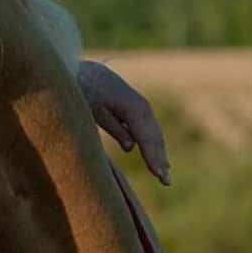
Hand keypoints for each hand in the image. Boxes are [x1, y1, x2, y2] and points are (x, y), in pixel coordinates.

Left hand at [77, 60, 170, 184]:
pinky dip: (154, 145)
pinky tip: (157, 159)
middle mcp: (142, 107)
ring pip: (154, 134)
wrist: (86, 70)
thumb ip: (114, 127)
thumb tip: (131, 147)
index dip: (153, 157)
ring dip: (160, 154)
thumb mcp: (95, 110)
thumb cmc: (86, 90)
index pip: (146, 138)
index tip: (159, 175)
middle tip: (165, 181)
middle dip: (160, 160)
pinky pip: (149, 130)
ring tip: (163, 175)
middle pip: (154, 138)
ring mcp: (142, 107)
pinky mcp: (137, 108)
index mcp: (133, 108)